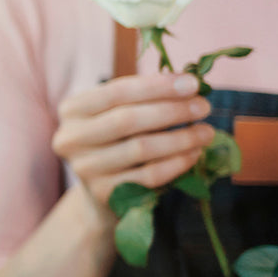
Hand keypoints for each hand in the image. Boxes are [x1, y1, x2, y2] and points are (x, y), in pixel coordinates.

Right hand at [53, 72, 213, 213]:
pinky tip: (194, 154)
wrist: (99, 192)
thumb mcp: (118, 114)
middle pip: (128, 119)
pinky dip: (177, 163)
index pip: (117, 91)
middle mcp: (71, 138)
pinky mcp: (103, 193)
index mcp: (73, 109)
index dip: (157, 86)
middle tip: (203, 107)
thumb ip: (143, 98)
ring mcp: (85, 168)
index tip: (192, 84)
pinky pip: (149, 176)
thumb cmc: (115, 141)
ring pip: (141, 148)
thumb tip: (188, 83)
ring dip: (181, 138)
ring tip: (206, 132)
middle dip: (172, 111)